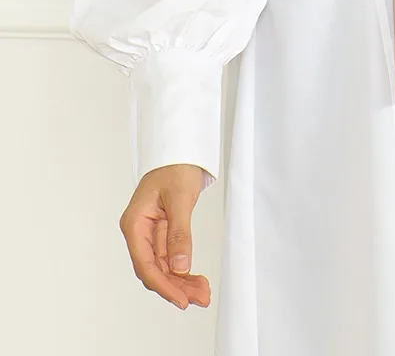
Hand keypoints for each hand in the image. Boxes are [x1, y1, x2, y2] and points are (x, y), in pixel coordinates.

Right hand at [119, 163, 210, 309]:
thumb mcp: (180, 199)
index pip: (145, 264)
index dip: (163, 285)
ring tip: (203, 293)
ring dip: (182, 282)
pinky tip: (197, 280)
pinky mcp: (162, 234)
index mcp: (134, 224)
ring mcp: (149, 234)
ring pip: (163, 268)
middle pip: (154, 270)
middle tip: (200, 298)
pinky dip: (183, 270)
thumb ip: (179, 234)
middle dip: (176, 287)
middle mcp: (138, 233)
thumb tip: (180, 267)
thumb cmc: (176, 167)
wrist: (180, 152)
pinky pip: (170, 258)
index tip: (182, 300)